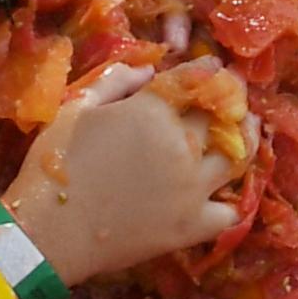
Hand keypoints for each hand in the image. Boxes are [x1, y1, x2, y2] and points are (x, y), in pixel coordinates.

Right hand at [3, 59, 253, 283]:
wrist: (50, 233)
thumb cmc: (57, 165)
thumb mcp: (76, 108)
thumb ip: (115, 81)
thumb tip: (150, 70)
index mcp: (154, 111)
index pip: (196, 80)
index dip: (209, 69)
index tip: (216, 65)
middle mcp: (183, 146)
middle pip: (221, 114)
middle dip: (231, 97)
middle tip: (234, 94)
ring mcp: (192, 189)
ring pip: (238, 157)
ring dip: (246, 139)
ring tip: (247, 131)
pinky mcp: (191, 227)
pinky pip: (229, 213)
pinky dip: (230, 201)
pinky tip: (224, 191)